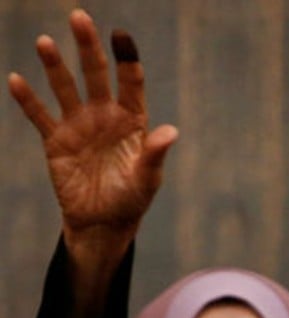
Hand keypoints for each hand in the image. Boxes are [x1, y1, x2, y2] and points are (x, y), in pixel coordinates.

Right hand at [8, 9, 176, 252]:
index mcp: (132, 120)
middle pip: (95, 74)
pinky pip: (39, 116)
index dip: (126, 59)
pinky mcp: (55, 141)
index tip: (120, 34)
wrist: (103, 223)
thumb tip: (170, 132)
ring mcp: (78, 125)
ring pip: (65, 87)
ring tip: (45, 42)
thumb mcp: (147, 179)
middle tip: (79, 17)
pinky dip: (28, 99)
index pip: (130, 82)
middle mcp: (104, 116)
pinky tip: (15, 79)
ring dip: (54, 66)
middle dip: (88, 47)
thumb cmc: (132, 200)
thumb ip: (155, 154)